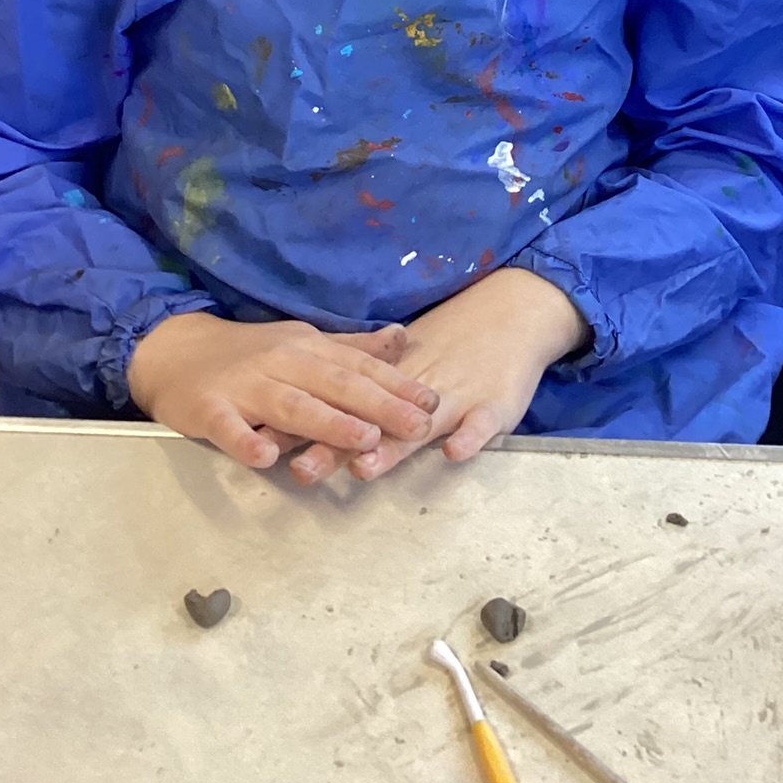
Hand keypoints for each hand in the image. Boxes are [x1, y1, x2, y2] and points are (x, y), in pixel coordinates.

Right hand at [127, 311, 439, 473]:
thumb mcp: (303, 344)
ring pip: (291, 404)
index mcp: (307, 348)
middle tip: (418, 425)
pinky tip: (266, 457)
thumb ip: (352, 348)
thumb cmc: (248, 354)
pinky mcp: (207, 408)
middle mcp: (281, 362)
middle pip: (335, 384)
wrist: (174, 350)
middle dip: (379, 405)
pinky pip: (228, 426)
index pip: (359, 367)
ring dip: (327, 422)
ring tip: (362, 439)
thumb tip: (403, 340)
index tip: (433, 402)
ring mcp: (244, 385)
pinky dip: (246, 440)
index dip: (397, 385)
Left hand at [289, 268, 588, 485]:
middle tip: (301, 471)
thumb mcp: (408, 364)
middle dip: (336, 446)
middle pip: (370, 422)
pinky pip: (483, 423)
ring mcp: (456, 398)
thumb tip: (308, 407)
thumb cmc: (455, 347)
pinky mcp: (495, 405)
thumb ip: (364, 389)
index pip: (343, 404)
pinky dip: (470, 437)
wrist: (513, 312)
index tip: (269, 443)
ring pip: (418, 424)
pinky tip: (455, 451)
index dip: (307, 423)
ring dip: (391, 447)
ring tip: (364, 467)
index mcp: (391, 381)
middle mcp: (416, 390)